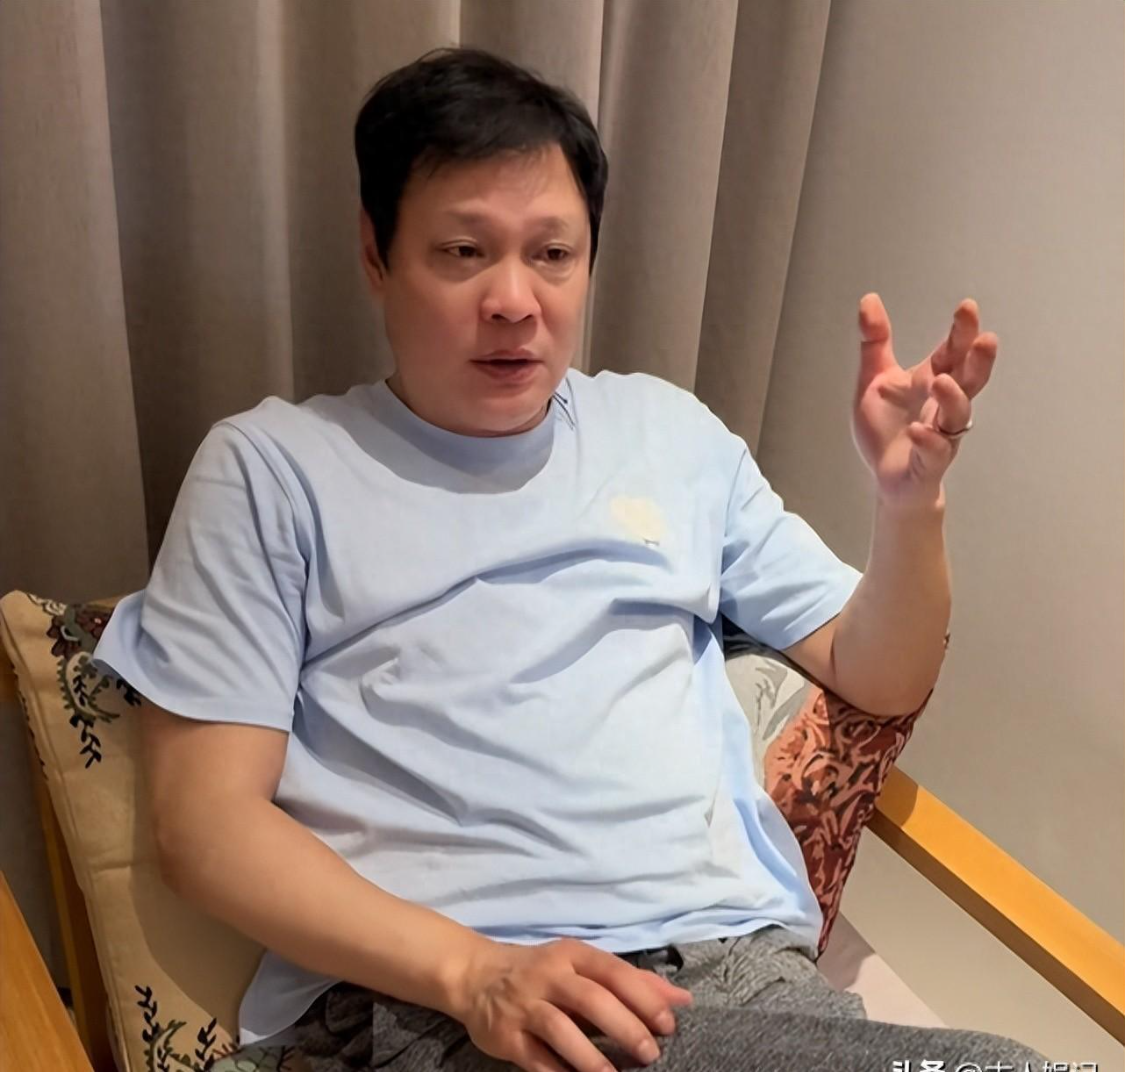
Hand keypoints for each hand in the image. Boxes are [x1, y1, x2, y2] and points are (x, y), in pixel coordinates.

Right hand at [452, 937, 693, 1071]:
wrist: (477, 976)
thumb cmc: (544, 973)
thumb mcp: (584, 968)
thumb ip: (632, 983)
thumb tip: (683, 1000)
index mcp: (573, 956)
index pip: (614, 972)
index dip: (643, 998)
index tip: (668, 1024)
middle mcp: (549, 976)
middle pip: (591, 999)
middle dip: (625, 1027)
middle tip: (650, 1054)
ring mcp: (525, 1006)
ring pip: (561, 1030)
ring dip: (591, 1058)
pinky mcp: (506, 1035)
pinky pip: (536, 1059)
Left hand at [852, 294, 998, 510]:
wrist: (887, 478)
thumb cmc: (888, 429)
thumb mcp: (874, 380)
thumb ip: (875, 343)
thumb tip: (869, 300)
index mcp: (932, 381)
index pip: (952, 353)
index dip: (961, 332)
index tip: (967, 307)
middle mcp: (943, 406)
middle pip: (969, 379)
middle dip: (978, 359)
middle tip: (985, 338)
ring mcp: (940, 435)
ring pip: (958, 415)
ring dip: (953, 398)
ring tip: (942, 381)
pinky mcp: (929, 463)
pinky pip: (935, 452)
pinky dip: (928, 441)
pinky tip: (918, 430)